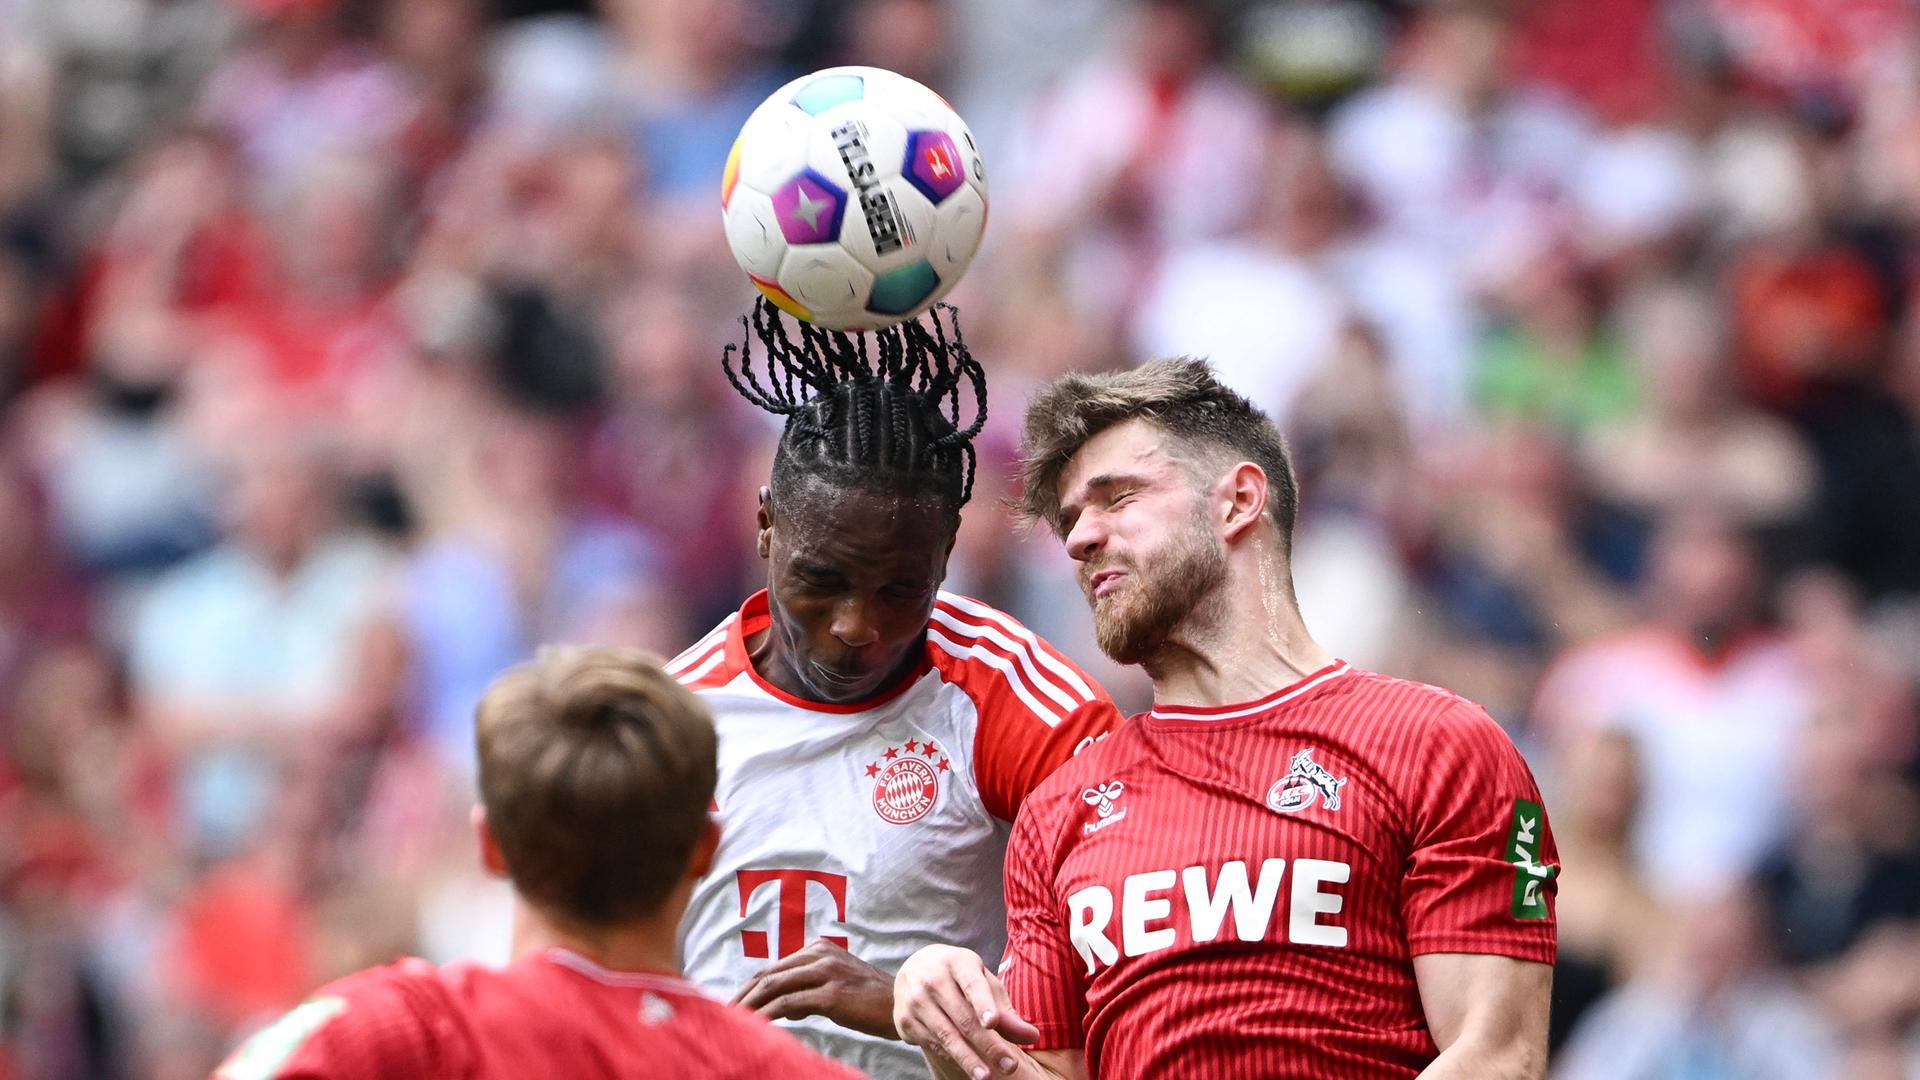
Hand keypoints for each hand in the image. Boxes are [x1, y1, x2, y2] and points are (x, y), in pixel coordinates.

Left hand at [733, 940, 898, 1038]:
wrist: (901, 1006)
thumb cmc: (869, 1001)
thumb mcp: (836, 987)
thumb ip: (809, 990)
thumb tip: (782, 1007)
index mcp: (820, 949)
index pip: (774, 968)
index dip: (750, 987)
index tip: (733, 1005)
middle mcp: (820, 955)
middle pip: (768, 974)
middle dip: (743, 995)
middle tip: (722, 1015)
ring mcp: (826, 972)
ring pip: (774, 986)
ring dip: (748, 1005)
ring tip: (731, 1021)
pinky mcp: (831, 994)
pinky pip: (788, 1003)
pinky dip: (767, 1014)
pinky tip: (755, 1025)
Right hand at [894, 945, 1041, 1078]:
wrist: (912, 970)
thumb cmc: (958, 976)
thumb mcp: (982, 981)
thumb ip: (1004, 1009)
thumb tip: (1032, 1036)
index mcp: (957, 962)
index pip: (972, 984)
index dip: (983, 1003)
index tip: (993, 1022)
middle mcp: (932, 979)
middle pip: (963, 1017)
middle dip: (988, 1044)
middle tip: (1009, 1065)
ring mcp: (915, 1000)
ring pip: (946, 1035)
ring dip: (968, 1059)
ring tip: (987, 1076)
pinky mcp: (905, 1020)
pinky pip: (932, 1044)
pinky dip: (952, 1057)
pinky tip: (968, 1067)